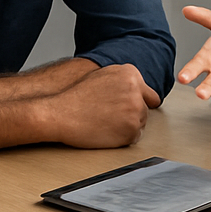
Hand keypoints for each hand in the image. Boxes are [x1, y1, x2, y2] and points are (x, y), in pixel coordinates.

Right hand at [44, 63, 160, 147]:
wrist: (60, 113)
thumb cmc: (76, 97)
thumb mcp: (102, 76)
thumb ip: (123, 80)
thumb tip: (137, 89)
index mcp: (130, 74)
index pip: (150, 95)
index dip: (139, 102)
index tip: (129, 107)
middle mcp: (136, 91)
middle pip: (145, 110)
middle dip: (132, 114)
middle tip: (111, 115)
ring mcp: (135, 111)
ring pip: (140, 123)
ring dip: (127, 125)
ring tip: (105, 122)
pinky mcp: (131, 131)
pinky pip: (134, 137)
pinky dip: (123, 138)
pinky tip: (106, 130)